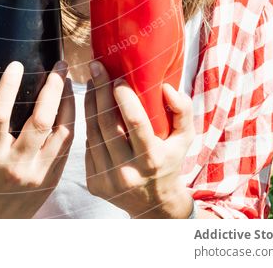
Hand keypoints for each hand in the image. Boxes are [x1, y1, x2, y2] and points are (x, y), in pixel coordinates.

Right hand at [0, 60, 74, 217]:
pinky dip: (71, 120)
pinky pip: (68, 143)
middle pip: (40, 121)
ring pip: (62, 131)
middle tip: (58, 65)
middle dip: (53, 88)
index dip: (7, 87)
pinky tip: (71, 103)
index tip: (16, 64)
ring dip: (68, 101)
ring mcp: (38, 173)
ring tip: (68, 79)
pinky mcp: (54, 178)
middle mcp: (16, 164)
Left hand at [84, 61, 194, 217]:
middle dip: (100, 90)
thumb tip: (167, 87)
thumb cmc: (170, 161)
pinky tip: (92, 108)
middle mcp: (128, 171)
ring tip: (92, 82)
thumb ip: (183, 110)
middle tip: (96, 67)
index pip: (135, 122)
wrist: (154, 205)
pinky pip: (88, 147)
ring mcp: (108, 180)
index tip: (118, 77)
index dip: (124, 97)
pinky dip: (89, 125)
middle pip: (107, 123)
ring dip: (90, 104)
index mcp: (152, 159)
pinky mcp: (94, 184)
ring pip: (92, 133)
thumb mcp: (185, 138)